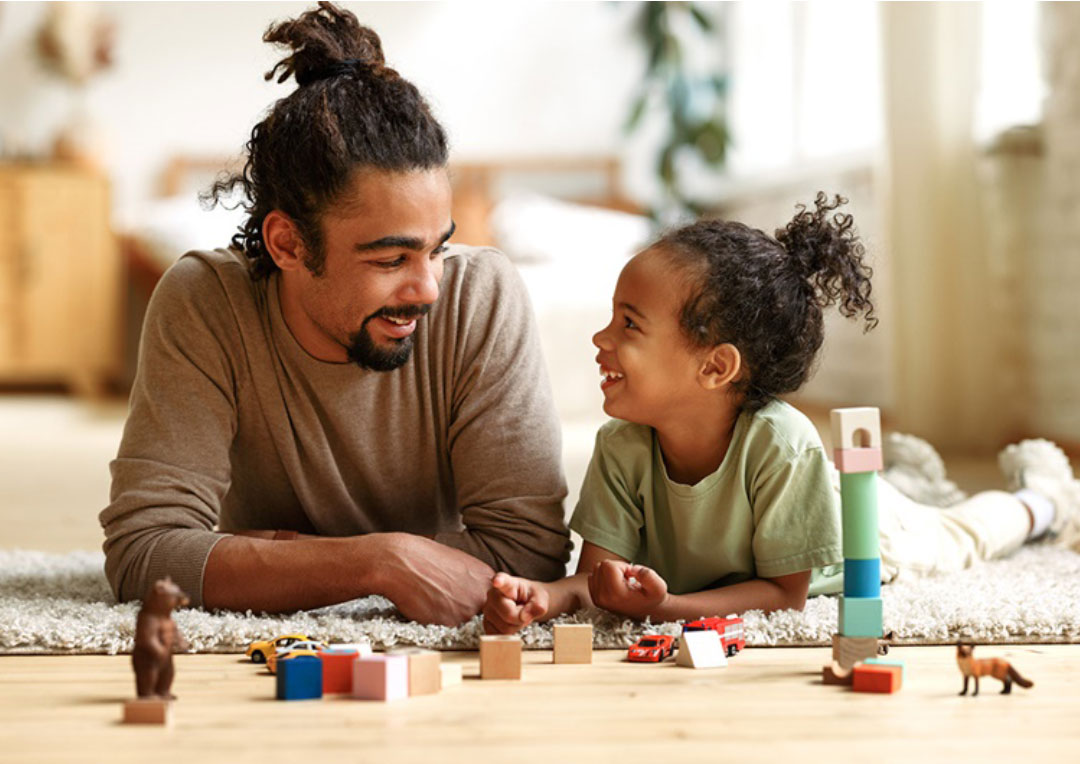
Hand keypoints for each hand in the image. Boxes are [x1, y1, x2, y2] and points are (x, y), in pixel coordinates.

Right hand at [374, 533, 494, 626]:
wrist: (401, 562)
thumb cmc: (426, 557)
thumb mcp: (459, 561)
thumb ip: (472, 578)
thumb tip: (474, 588)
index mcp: (485, 577)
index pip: (487, 596)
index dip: (470, 594)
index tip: (457, 589)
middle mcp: (481, 595)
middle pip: (477, 610)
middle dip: (461, 604)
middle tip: (441, 591)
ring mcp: (466, 611)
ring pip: (460, 618)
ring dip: (448, 612)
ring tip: (431, 594)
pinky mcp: (449, 623)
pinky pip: (445, 625)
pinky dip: (435, 618)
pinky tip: (426, 602)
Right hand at [482, 573, 549, 634]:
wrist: (524, 603)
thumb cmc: (531, 597)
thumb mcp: (541, 597)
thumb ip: (538, 605)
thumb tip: (524, 617)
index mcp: (508, 583)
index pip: (502, 581)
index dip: (499, 581)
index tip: (497, 581)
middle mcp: (492, 594)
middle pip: (509, 615)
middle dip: (521, 618)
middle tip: (524, 610)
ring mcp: (487, 609)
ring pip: (504, 628)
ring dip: (516, 626)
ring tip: (517, 615)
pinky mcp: (485, 622)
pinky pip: (498, 635)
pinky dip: (508, 634)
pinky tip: (510, 623)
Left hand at [587, 560, 667, 619]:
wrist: (648, 613)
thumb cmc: (652, 599)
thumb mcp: (658, 587)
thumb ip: (647, 575)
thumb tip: (632, 569)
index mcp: (616, 594)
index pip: (608, 565)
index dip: (622, 566)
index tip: (631, 576)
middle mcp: (603, 598)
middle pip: (601, 566)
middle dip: (616, 568)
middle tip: (628, 579)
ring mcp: (598, 599)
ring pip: (597, 570)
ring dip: (610, 572)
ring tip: (623, 582)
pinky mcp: (596, 599)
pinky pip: (593, 577)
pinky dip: (604, 577)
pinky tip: (616, 585)